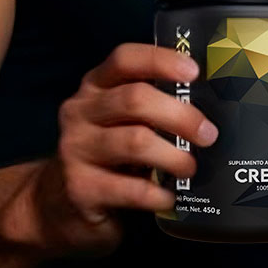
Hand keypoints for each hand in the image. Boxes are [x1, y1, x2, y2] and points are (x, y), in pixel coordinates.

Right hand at [18, 43, 217, 256]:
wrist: (56, 207)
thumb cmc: (105, 156)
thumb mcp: (119, 122)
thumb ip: (150, 107)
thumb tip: (211, 103)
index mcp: (95, 87)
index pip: (124, 59)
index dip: (160, 61)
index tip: (193, 72)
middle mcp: (80, 112)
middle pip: (136, 99)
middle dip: (180, 116)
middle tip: (208, 134)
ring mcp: (76, 150)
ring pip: (135, 141)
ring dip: (174, 156)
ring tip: (191, 168)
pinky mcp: (80, 189)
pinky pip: (131, 188)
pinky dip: (159, 194)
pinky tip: (170, 198)